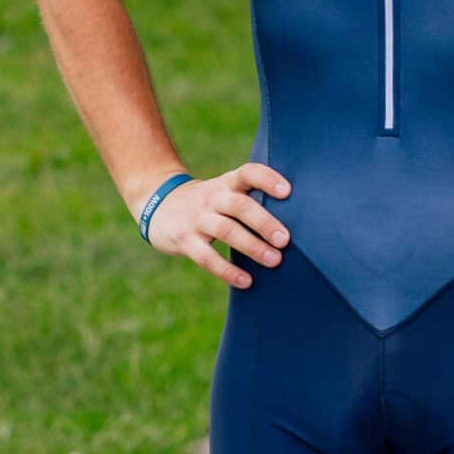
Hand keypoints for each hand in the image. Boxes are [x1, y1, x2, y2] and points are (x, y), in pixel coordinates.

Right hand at [143, 161, 291, 287]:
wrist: (158, 205)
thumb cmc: (207, 204)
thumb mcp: (224, 193)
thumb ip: (250, 201)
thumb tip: (295, 225)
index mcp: (226, 184)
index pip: (248, 173)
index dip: (267, 179)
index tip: (287, 191)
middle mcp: (212, 198)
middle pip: (240, 205)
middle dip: (264, 222)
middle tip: (285, 240)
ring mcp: (196, 219)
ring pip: (226, 230)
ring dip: (252, 246)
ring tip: (274, 260)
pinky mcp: (184, 239)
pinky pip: (207, 257)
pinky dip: (227, 270)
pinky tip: (247, 281)